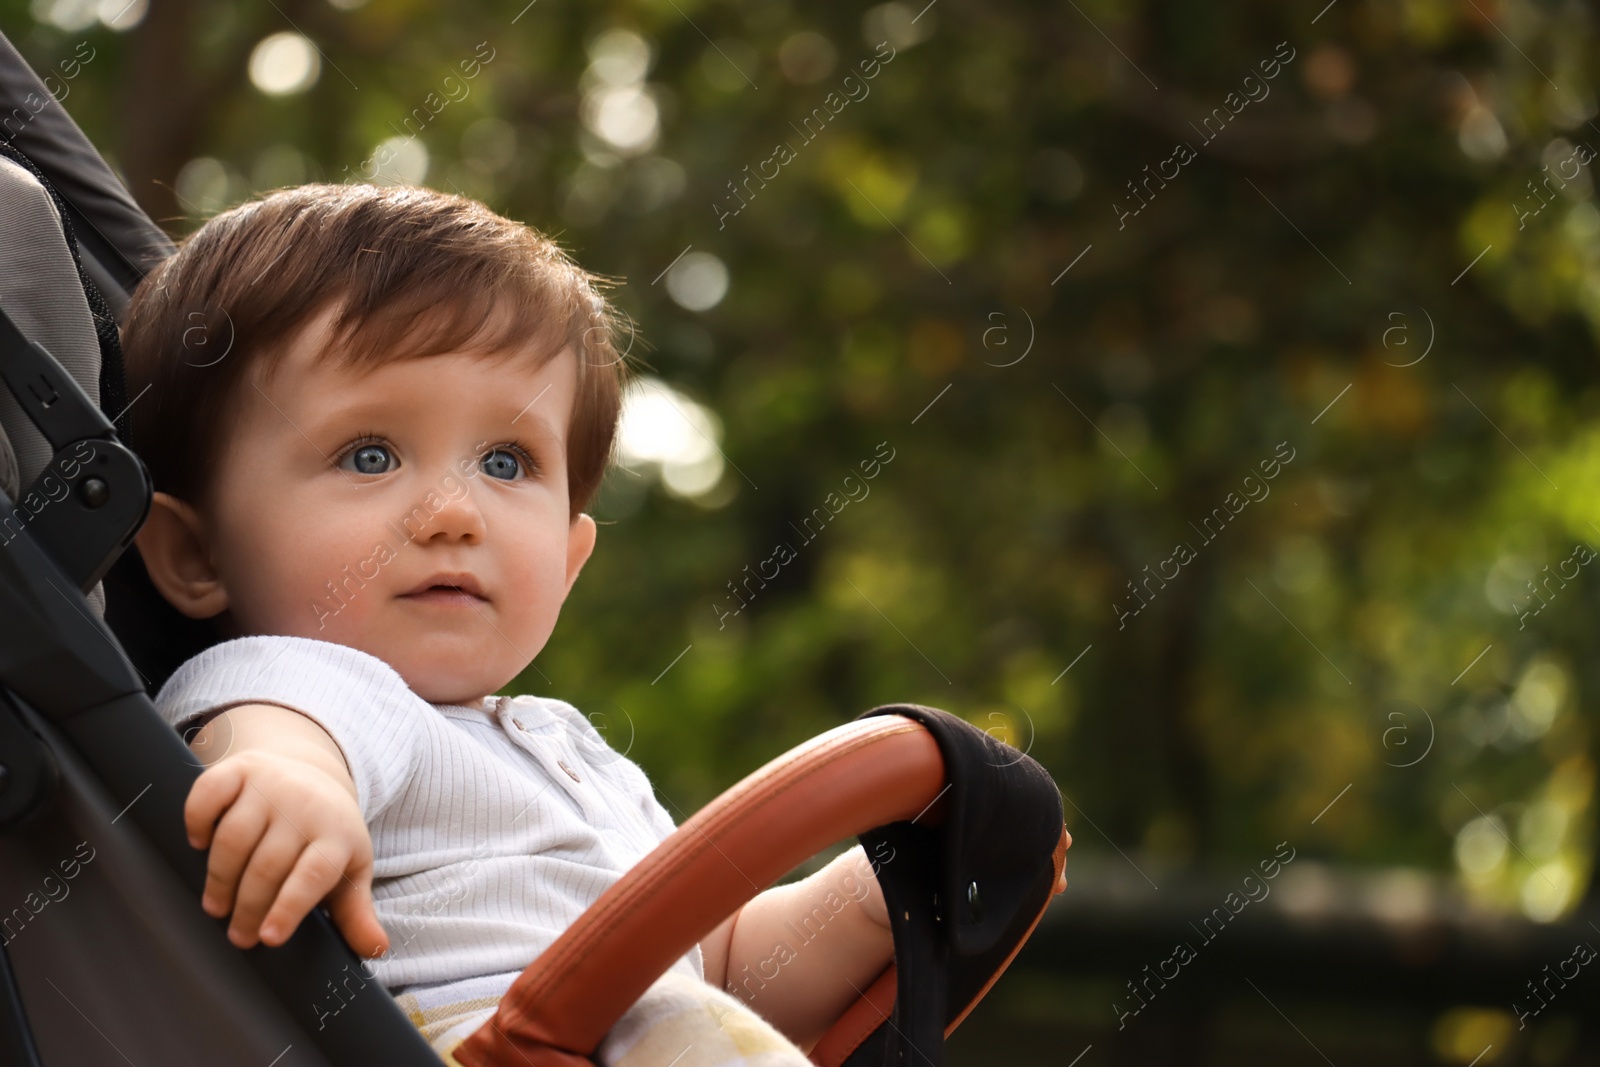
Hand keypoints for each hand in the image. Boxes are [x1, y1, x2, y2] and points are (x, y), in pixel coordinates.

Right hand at [184, 749, 388, 957]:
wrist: (313, 775)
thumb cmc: (328, 836)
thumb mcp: (350, 871)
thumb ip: (357, 913)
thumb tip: (376, 950)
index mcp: (337, 834)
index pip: (313, 873)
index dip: (289, 906)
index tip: (269, 938)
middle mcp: (305, 805)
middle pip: (268, 864)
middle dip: (249, 906)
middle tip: (238, 936)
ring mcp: (271, 784)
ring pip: (234, 836)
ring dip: (220, 877)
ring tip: (216, 906)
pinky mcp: (239, 769)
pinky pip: (208, 795)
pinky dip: (197, 821)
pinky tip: (199, 845)